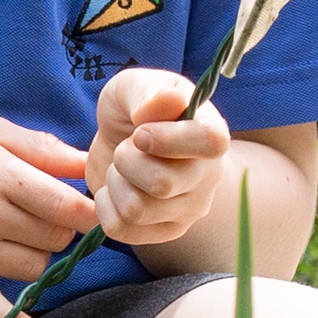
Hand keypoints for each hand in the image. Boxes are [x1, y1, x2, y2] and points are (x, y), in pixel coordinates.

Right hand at [0, 114, 97, 317]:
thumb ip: (40, 147)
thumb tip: (89, 164)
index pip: (67, 206)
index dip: (89, 210)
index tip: (91, 207)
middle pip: (55, 238)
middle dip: (60, 228)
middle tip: (42, 214)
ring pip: (33, 269)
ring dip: (37, 256)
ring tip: (17, 235)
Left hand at [88, 69, 234, 248]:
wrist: (124, 140)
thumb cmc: (135, 109)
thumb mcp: (133, 86)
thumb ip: (148, 92)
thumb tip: (165, 103)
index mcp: (211, 131)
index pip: (210, 142)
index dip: (168, 140)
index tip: (139, 133)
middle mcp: (209, 175)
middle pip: (162, 184)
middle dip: (126, 161)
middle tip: (126, 147)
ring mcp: (190, 208)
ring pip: (137, 210)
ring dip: (115, 184)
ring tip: (122, 168)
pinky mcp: (165, 231)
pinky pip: (121, 229)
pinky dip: (106, 206)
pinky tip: (116, 189)